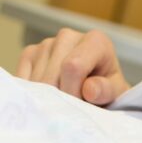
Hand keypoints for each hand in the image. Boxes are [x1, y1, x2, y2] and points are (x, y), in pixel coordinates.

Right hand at [15, 28, 130, 104]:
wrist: (96, 88)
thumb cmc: (107, 89)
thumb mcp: (116, 93)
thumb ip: (106, 91)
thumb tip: (89, 90)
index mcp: (96, 41)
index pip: (73, 66)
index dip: (74, 91)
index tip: (81, 104)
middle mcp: (68, 36)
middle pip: (53, 75)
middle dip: (61, 97)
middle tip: (74, 106)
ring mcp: (46, 43)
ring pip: (37, 79)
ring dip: (49, 96)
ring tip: (66, 98)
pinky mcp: (30, 52)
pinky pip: (24, 78)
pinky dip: (36, 93)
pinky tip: (51, 95)